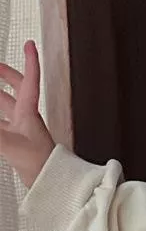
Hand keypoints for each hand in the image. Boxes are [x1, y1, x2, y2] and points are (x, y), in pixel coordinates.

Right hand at [0, 41, 55, 188]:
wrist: (54, 186)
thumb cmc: (43, 167)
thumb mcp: (12, 146)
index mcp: (29, 113)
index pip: (31, 80)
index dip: (31, 61)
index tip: (30, 44)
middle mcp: (27, 118)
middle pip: (18, 89)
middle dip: (5, 75)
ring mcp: (23, 130)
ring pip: (7, 106)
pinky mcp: (18, 143)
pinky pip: (2, 124)